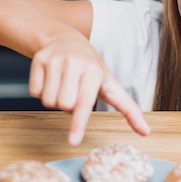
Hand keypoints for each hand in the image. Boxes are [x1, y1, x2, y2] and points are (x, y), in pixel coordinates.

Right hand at [28, 34, 149, 145]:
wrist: (65, 39)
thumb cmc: (91, 69)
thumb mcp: (111, 85)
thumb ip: (128, 109)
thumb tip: (146, 132)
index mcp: (95, 72)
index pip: (85, 103)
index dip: (79, 124)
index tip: (73, 142)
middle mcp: (75, 63)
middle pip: (63, 106)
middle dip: (67, 106)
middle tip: (74, 91)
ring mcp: (55, 60)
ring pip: (47, 101)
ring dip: (54, 99)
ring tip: (63, 84)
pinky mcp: (39, 59)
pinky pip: (34, 92)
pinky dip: (41, 91)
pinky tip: (50, 79)